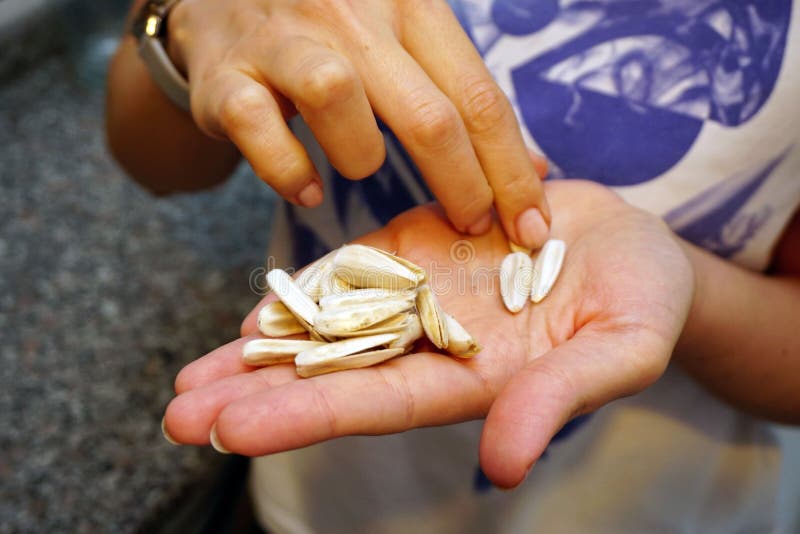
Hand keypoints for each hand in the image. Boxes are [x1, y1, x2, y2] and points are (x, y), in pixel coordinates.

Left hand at [163, 180, 692, 487]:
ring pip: (331, 324)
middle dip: (256, 393)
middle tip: (179, 411)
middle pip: (334, 372)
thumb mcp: (621, 351)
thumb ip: (559, 399)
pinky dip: (307, 289)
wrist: (634, 244)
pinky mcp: (424, 246)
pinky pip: (356, 268)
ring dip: (262, 348)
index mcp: (472, 377)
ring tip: (194, 372)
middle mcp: (433, 342)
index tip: (231, 433)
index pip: (376, 403)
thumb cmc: (643, 302)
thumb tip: (502, 465)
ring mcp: (423, 293)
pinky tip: (260, 312)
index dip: (305, 417)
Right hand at [165, 0, 549, 246]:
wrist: (220, 1)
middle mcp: (351, 13)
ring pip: (339, 98)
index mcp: (410, 5)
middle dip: (463, 186)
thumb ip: (464, 98)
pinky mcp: (226, 76)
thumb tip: (534, 168)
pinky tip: (305, 186)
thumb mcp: (406, 42)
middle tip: (473, 226)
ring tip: (360, 166)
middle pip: (427, 113)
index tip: (531, 226)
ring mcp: (284, 39)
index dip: (511, 171)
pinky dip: (289, 171)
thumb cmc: (331, 30)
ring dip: (361, 156)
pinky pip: (260, 130)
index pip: (479, 96)